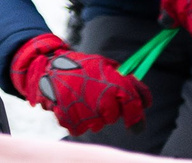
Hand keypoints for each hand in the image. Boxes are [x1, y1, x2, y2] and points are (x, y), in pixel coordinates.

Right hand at [11, 32, 148, 135]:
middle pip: (114, 117)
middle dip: (108, 110)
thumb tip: (145, 100)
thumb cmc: (79, 65)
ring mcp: (87, 113)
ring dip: (92, 114)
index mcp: (114, 84)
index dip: (137, 117)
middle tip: (95, 96)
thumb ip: (126, 80)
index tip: (135, 123)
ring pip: (98, 123)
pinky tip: (70, 103)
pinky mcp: (72, 122)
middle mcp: (104, 101)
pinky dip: (77, 118)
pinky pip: (81, 127)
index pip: (134, 107)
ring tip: (79, 96)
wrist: (47, 67)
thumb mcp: (105, 64)